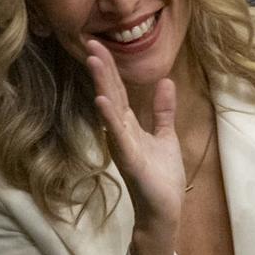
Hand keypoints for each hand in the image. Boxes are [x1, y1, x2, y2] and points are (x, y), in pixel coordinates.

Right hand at [85, 39, 184, 254]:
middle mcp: (121, 132)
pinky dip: (109, 119)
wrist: (165, 211)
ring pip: (111, 110)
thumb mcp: (166, 136)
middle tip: (89, 43)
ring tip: (94, 62)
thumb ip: (163, 111)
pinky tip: (102, 102)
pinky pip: (118, 137)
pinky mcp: (130, 160)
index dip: (108, 67)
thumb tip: (165, 81)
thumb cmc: (162, 177)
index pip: (116, 90)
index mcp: (129, 125)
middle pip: (110, 94)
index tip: (97, 43)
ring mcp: (123, 146)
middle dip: (101, 69)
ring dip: (102, 86)